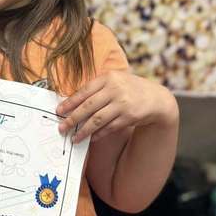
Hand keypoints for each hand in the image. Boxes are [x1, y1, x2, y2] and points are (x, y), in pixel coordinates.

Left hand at [56, 71, 177, 143]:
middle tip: (62, 127)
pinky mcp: (129, 117)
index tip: (59, 111)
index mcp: (108, 77)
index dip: (70, 102)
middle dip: (72, 118)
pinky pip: (109, 127)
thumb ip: (97, 89)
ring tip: (74, 138)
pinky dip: (98, 134)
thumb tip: (72, 104)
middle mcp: (115, 89)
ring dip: (84, 131)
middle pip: (88, 106)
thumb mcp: (115, 82)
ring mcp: (123, 103)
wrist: (156, 99)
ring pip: (97, 120)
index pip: (84, 91)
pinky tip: (91, 138)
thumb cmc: (130, 89)